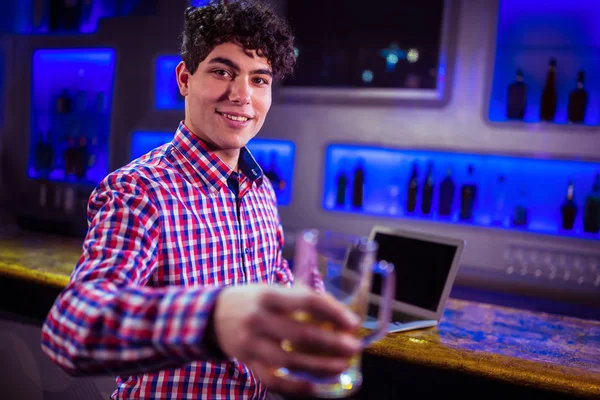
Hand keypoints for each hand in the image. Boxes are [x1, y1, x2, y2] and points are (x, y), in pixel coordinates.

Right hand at [212, 284, 361, 394]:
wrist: (211, 315)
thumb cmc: (250, 299)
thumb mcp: (270, 289)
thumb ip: (298, 297)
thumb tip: (335, 310)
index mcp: (268, 296)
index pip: (307, 301)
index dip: (333, 312)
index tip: (352, 322)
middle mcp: (259, 319)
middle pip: (302, 334)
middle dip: (332, 342)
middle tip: (354, 347)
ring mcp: (252, 344)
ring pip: (290, 360)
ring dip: (319, 366)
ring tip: (341, 366)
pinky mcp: (248, 362)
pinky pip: (273, 379)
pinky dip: (294, 386)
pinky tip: (313, 386)